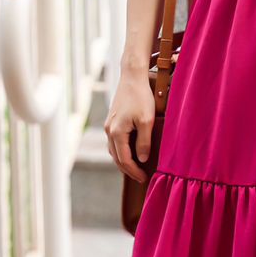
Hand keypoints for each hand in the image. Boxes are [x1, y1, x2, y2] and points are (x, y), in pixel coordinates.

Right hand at [105, 67, 156, 182]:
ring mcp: (109, 125)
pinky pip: (114, 142)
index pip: (124, 159)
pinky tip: (129, 152)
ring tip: (135, 169)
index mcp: (117, 132)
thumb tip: (142, 159)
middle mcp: (109, 130)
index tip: (144, 178)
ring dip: (123, 161)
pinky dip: (120, 151)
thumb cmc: (141, 97)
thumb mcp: (147, 121)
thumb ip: (144, 142)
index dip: (134, 171)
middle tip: (140, 178)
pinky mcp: (112, 120)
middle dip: (128, 170)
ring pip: (113, 150)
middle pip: (116, 157)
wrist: (132, 78)